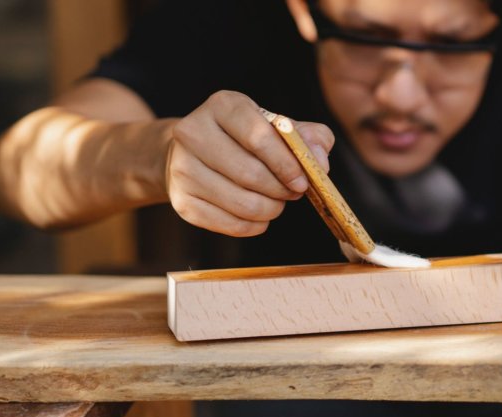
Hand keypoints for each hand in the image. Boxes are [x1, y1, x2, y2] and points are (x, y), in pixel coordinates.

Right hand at [166, 90, 333, 236]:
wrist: (191, 153)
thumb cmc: (245, 139)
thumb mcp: (277, 127)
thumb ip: (308, 137)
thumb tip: (320, 162)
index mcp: (222, 106)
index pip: (259, 137)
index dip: (287, 164)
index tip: (304, 181)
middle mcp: (193, 132)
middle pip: (250, 174)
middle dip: (281, 190)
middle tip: (293, 193)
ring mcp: (182, 168)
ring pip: (241, 203)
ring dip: (271, 209)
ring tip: (277, 202)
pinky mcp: (181, 201)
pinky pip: (229, 224)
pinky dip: (254, 225)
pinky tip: (259, 215)